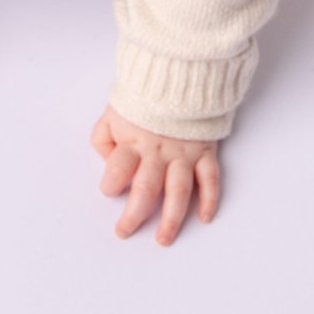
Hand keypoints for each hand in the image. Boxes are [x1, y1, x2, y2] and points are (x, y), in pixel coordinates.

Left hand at [89, 105, 220, 245]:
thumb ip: (103, 138)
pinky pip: (210, 179)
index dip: (110, 182)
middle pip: (145, 188)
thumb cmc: (142, 97)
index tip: (108, 190)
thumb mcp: (113, 111)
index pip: (118, 168)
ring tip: (163, 239)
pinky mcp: (205, 151)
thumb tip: (109, 163)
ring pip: (179, 191)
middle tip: (124, 232)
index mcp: (133, 140)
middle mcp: (158, 151)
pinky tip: (205, 218)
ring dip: (172, 218)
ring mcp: (184, 153)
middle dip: (134, 215)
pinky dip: (210, 199)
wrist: (180, 73)